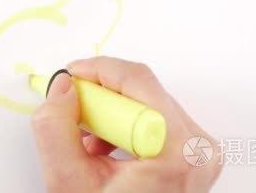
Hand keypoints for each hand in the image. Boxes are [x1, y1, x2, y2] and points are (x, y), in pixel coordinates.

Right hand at [31, 57, 221, 192]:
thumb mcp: (70, 183)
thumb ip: (56, 128)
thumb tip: (64, 87)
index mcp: (177, 150)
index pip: (137, 80)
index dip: (96, 73)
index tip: (70, 80)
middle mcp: (198, 146)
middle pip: (143, 90)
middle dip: (100, 98)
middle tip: (73, 117)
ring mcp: (199, 150)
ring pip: (146, 102)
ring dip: (111, 115)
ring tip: (89, 145)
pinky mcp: (194, 153)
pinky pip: (156, 119)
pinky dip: (125, 127)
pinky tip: (105, 150)